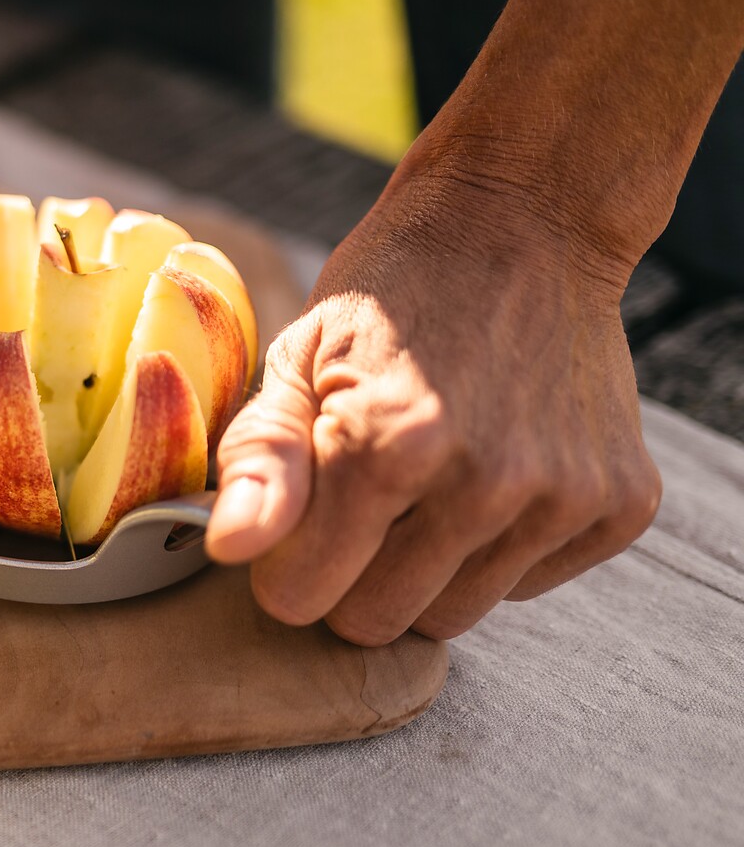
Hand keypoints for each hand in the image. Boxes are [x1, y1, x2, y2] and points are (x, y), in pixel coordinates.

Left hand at [204, 158, 662, 643]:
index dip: (288, 561)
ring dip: (425, 569)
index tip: (301, 512)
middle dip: (352, 574)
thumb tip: (225, 550)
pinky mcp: (620, 504)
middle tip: (362, 496)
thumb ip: (258, 461)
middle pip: (378, 622)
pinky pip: (528, 585)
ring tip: (427, 480)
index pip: (303, 598)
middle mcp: (485, 484)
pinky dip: (500, 548)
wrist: (524, 223)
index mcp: (387, 448)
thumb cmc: (390, 296)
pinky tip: (494, 467)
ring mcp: (562, 498)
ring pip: (453, 616)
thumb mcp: (298, 357)